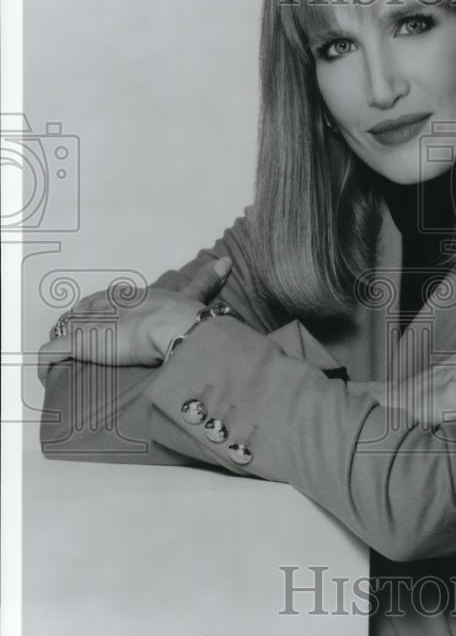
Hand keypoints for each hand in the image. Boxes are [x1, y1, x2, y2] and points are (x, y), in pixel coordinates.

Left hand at [37, 257, 232, 380]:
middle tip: (79, 340)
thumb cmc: (183, 314)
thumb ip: (208, 279)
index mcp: (129, 294)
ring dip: (64, 341)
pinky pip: (51, 352)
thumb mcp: (194, 294)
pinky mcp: (79, 343)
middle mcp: (105, 305)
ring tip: (66, 358)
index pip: (105, 298)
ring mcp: (91, 323)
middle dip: (78, 324)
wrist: (176, 327)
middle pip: (82, 312)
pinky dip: (48, 362)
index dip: (99, 308)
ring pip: (65, 328)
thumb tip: (228, 262)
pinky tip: (49, 374)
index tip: (97, 317)